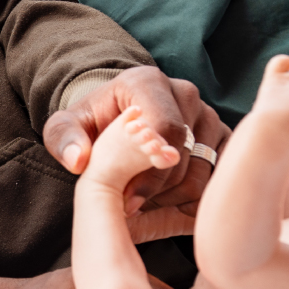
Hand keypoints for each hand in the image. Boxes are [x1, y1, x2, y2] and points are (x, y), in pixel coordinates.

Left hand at [44, 66, 227, 238]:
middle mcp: (186, 94)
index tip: (129, 198)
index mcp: (149, 83)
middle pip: (186, 155)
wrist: (115, 122)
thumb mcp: (66, 128)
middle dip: (157, 189)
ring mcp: (209, 116)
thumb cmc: (92, 124)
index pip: (165, 128)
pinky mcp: (223, 140)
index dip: (150, 169)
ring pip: (204, 173)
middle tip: (132, 205)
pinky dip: (195, 201)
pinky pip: (218, 181)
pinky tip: (168, 203)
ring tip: (146, 201)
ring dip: (174, 198)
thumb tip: (77, 160)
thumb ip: (64, 139)